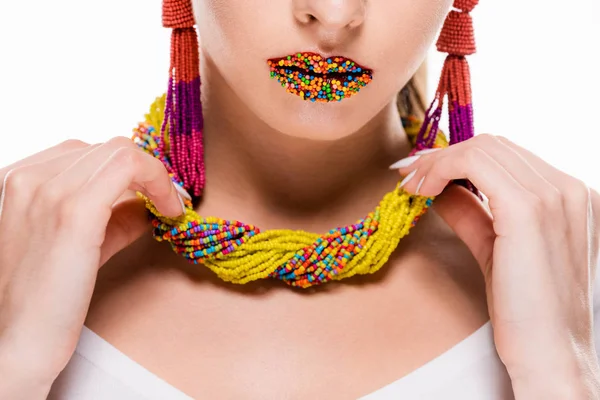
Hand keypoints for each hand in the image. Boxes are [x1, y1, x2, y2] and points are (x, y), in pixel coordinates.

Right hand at [0, 138, 184, 397]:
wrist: (14, 344)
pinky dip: (159, 181)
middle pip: (104, 148)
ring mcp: (47, 190)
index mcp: (14, 181)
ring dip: (154, 174)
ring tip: (169, 205)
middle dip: (142, 170)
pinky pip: (130, 166)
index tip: (151, 191)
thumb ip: (110, 219)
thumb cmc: (40, 302)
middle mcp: (26, 177)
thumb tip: (148, 204)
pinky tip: (170, 209)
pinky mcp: (73, 211)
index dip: (124, 170)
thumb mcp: (77, 245)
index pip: (81, 153)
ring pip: (121, 151)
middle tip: (166, 198)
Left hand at [391, 134, 599, 397]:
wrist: (549, 354)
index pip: (505, 154)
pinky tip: (422, 190)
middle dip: (442, 156)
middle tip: (410, 177)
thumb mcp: (495, 247)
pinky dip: (440, 169)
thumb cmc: (526, 310)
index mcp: (568, 195)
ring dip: (437, 162)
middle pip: (491, 145)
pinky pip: (474, 164)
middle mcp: (567, 188)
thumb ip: (472, 212)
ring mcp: (553, 195)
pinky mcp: (528, 209)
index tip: (422, 172)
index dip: (457, 158)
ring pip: (481, 148)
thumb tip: (440, 187)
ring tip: (412, 186)